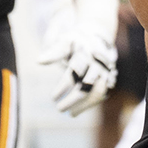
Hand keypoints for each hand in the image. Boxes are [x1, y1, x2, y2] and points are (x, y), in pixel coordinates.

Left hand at [37, 0, 120, 115]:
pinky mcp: (109, 77)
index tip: (53, 97)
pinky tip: (80, 108)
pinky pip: (102, 93)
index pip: (74, 74)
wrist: (99, 33)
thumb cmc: (77, 39)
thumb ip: (53, 52)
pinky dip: (92, 102)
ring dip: (84, 105)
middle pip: (86, 86)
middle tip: (59, 109)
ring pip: (97, 92)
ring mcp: (105, 71)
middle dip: (73, 100)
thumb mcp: (65, 42)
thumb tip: (38, 61)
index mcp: (85, 55)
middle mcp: (97, 64)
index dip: (63, 87)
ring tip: (71, 114)